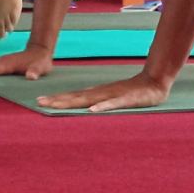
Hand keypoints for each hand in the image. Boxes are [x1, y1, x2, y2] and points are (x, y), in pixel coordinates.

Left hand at [37, 72, 169, 112]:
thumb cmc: (134, 92)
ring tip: (56, 105)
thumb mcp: (113, 97)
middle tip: (39, 102)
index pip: (73, 96)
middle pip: (76, 97)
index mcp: (98, 93)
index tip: (39, 101)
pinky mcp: (127, 100)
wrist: (155, 82)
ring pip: (89, 100)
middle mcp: (101, 93)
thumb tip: (85, 108)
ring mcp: (113, 95)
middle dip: (57, 100)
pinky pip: (113, 104)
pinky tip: (92, 110)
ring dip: (72, 102)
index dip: (57, 98)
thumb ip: (100, 102)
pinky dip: (102, 107)